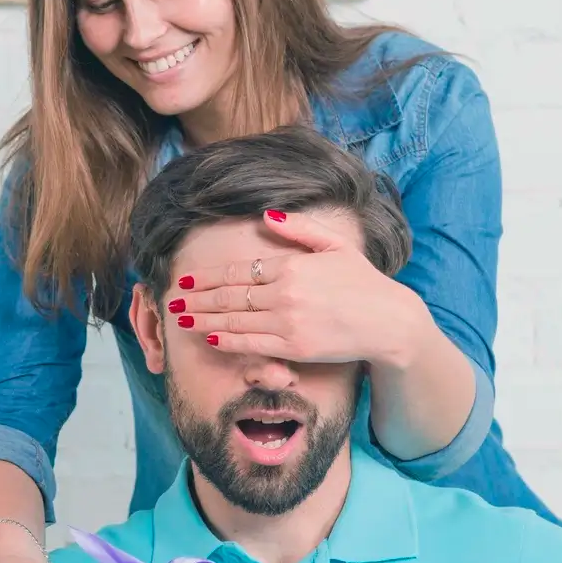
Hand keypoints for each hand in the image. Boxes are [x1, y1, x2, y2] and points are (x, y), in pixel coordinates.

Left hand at [170, 211, 433, 367]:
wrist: (389, 322)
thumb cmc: (364, 283)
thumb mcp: (336, 245)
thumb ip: (300, 229)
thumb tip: (265, 214)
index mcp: (292, 266)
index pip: (239, 271)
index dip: (208, 277)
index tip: (186, 280)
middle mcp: (285, 293)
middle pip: (230, 296)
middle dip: (197, 299)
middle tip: (172, 300)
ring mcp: (289, 322)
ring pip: (235, 320)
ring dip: (204, 319)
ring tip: (180, 318)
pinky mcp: (295, 347)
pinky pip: (252, 343)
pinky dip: (228, 339)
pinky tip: (209, 335)